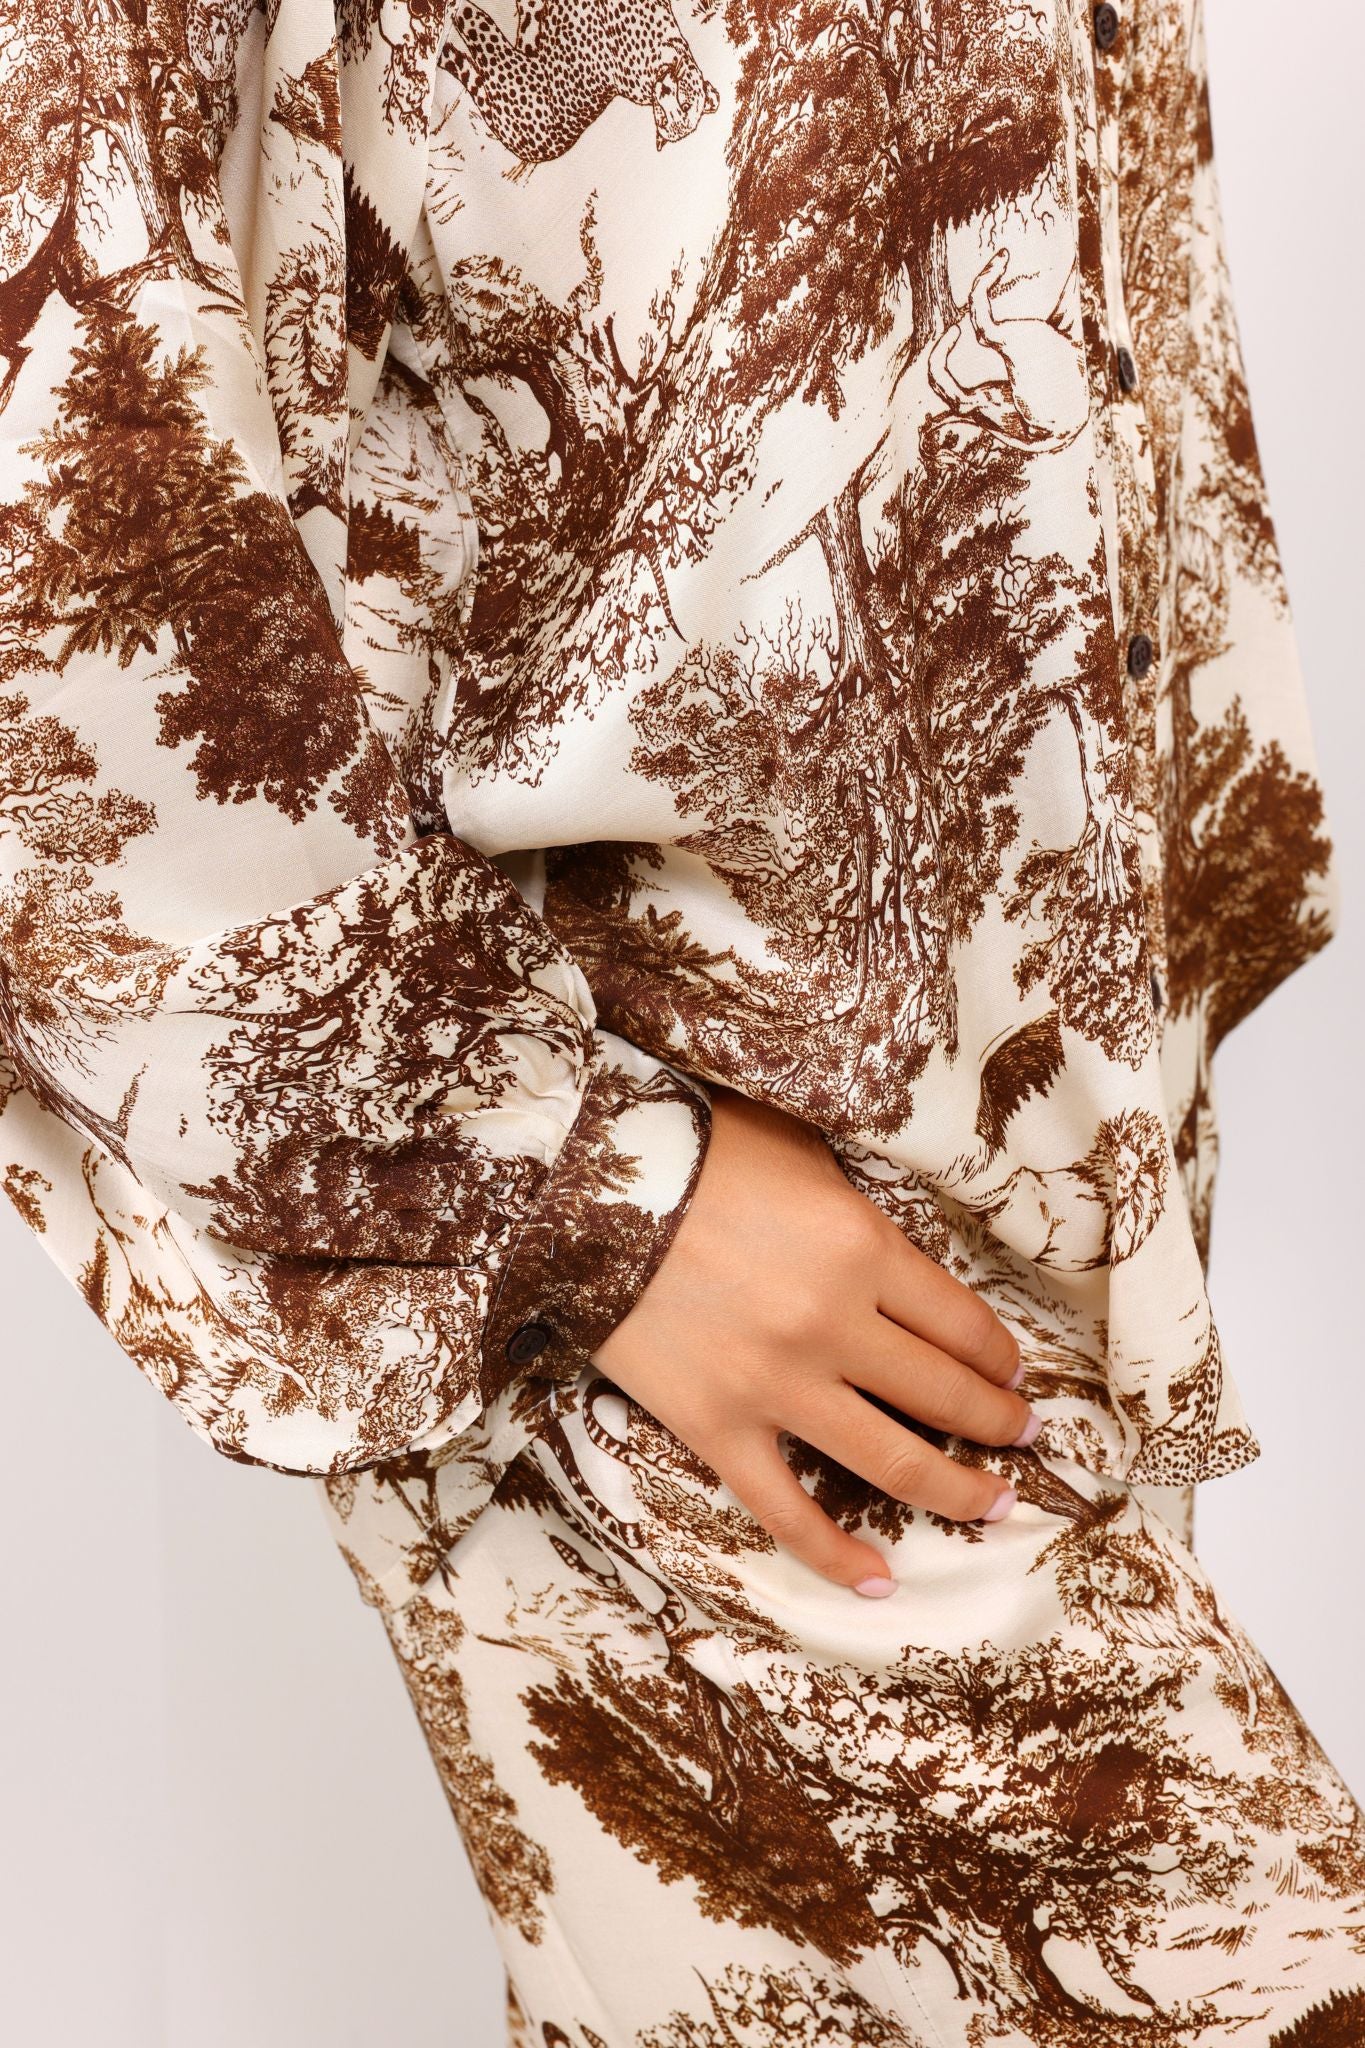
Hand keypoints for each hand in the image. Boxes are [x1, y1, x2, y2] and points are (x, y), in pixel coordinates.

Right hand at [595, 1085, 1033, 1595]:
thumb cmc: (693, 1152)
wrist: (581, 1190)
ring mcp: (776, 1385)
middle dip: (998, 1422)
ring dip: (956, 1491)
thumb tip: (891, 1236)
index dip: (1001, 1357)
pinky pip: (786, 1510)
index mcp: (863, 1248)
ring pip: (892, 1461)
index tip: (1014, 1373)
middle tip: (1024, 1437)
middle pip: (944, 1394)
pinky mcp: (717, 1428)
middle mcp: (834, 1325)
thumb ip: (854, 1199)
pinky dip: (834, 1555)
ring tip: (994, 1506)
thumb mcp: (797, 1149)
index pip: (963, 1323)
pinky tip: (878, 1582)